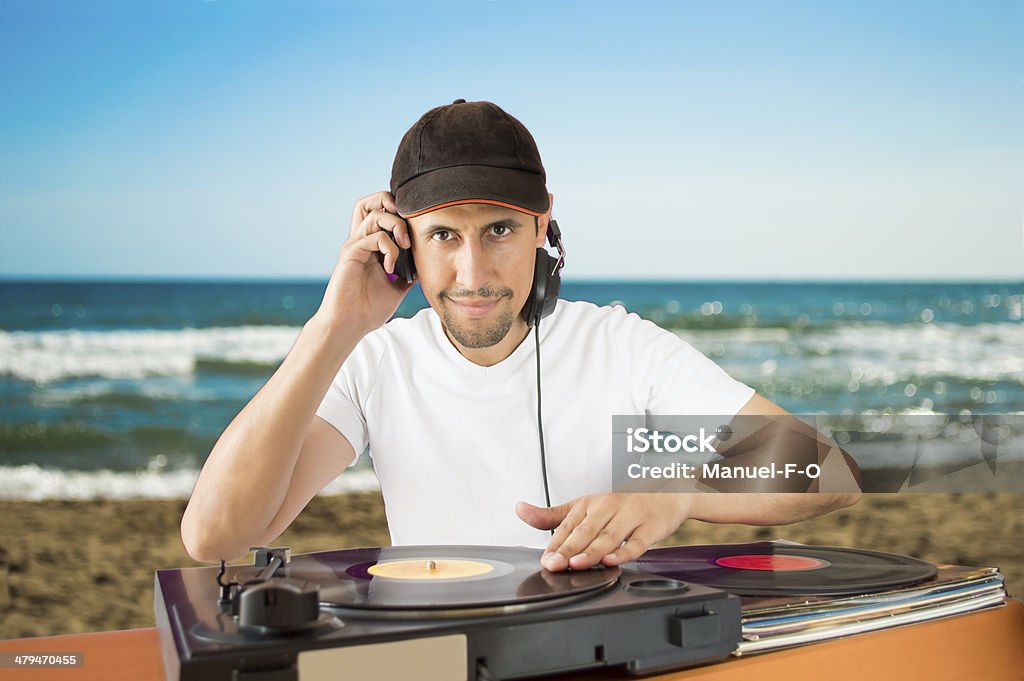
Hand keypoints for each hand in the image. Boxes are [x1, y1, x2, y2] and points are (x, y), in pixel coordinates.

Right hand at [316, 191, 413, 333]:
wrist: (350, 326)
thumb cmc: (368, 309)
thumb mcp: (398, 288)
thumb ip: (409, 272)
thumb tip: (427, 263)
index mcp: (370, 247)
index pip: (380, 213)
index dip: (398, 211)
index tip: (416, 228)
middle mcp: (360, 241)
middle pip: (371, 202)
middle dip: (392, 203)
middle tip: (409, 226)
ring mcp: (354, 246)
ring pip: (376, 215)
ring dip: (397, 226)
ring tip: (405, 246)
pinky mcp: (350, 254)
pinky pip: (374, 237)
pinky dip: (389, 249)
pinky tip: (390, 268)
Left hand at [515, 493, 693, 571]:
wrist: (665, 495)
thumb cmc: (621, 506)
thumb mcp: (584, 507)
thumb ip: (552, 516)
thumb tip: (520, 509)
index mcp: (589, 504)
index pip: (568, 525)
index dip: (555, 544)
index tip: (545, 560)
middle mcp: (608, 508)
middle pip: (585, 531)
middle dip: (568, 548)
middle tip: (554, 564)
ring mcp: (630, 516)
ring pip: (608, 536)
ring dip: (592, 551)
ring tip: (577, 564)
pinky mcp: (650, 528)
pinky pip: (636, 542)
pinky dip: (624, 552)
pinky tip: (612, 560)